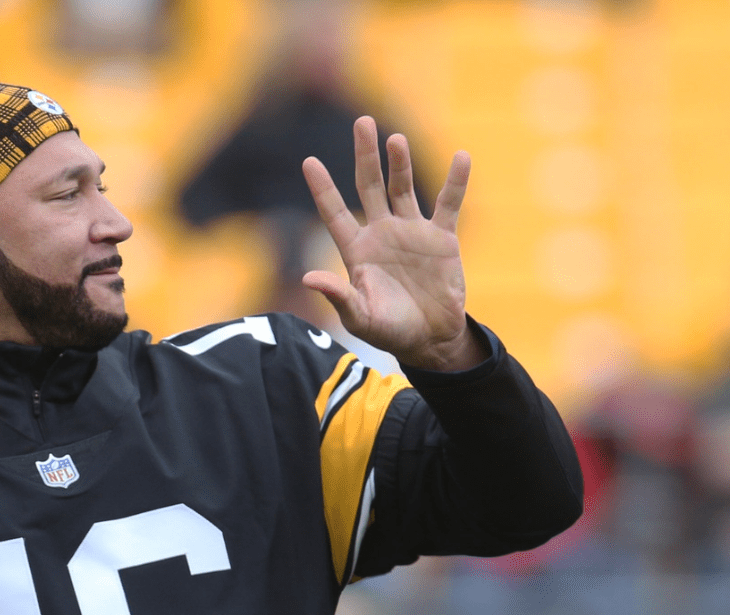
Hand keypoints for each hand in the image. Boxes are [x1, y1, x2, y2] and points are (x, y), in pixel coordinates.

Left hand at [300, 117, 484, 371]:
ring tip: (395, 138)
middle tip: (362, 122)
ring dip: (401, 163)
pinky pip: (448, 203)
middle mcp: (381, 233)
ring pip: (404, 188)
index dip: (322, 188)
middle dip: (365, 155)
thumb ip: (337, 296)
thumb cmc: (389, 331)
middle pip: (369, 186)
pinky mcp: (441, 237)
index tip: (308, 161)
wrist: (430, 339)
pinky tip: (461, 157)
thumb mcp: (359, 317)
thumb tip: (307, 278)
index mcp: (356, 250)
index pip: (334, 212)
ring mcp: (411, 232)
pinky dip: (456, 182)